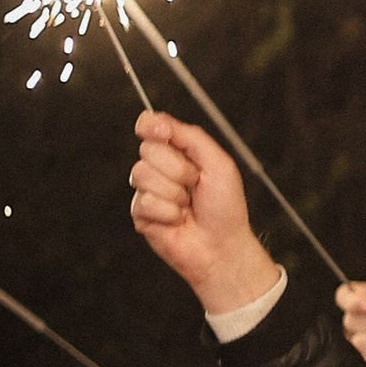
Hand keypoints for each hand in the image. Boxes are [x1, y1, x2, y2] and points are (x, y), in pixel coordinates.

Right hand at [129, 115, 279, 318]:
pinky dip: (167, 213)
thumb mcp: (218, 163)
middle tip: (196, 185)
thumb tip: (158, 120)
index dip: (150, 125)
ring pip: (142, 175)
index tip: (161, 132)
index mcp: (178, 152)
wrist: (222, 246)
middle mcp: (159, 168)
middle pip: (147, 150)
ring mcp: (148, 190)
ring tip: (187, 205)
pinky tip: (177, 220)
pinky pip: (144, 202)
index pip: (150, 126)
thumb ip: (190, 137)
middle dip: (178, 169)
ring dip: (174, 193)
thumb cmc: (225, 208)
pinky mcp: (140, 214)